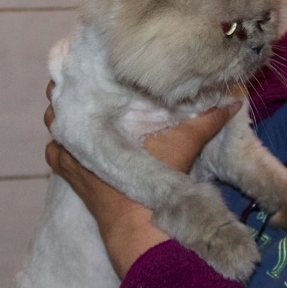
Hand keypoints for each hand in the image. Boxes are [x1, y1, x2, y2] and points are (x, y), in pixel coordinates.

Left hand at [44, 82, 240, 175]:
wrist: (138, 224)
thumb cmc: (158, 181)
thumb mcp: (186, 145)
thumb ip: (207, 121)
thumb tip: (232, 100)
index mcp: (104, 118)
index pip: (85, 83)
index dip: (88, 70)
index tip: (97, 63)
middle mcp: (79, 133)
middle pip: (63, 99)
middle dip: (75, 90)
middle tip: (89, 83)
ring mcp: (69, 155)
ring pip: (54, 124)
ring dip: (63, 116)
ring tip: (78, 107)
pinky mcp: (69, 175)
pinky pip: (54, 153)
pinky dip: (60, 146)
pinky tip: (71, 142)